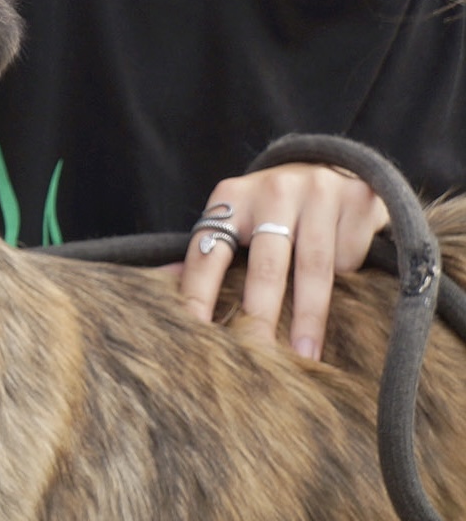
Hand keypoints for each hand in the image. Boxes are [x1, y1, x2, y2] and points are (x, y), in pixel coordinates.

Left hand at [178, 163, 388, 359]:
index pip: (209, 254)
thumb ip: (209, 253)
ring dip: (309, 317)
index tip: (196, 333)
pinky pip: (349, 255)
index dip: (199, 294)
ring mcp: (318, 192)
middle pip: (265, 266)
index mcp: (232, 198)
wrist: (330, 163)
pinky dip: (347, 280)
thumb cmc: (270, 208)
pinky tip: (348, 296)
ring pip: (313, 267)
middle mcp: (273, 191)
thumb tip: (162, 286)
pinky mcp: (359, 197)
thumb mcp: (236, 217)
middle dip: (260, 316)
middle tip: (258, 357)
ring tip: (305, 355)